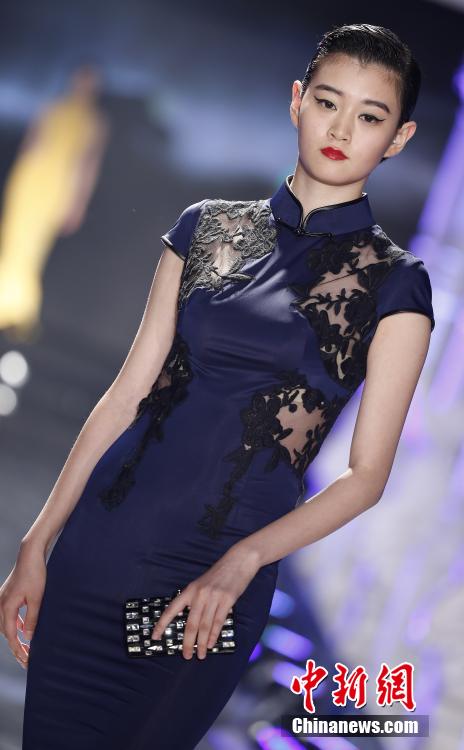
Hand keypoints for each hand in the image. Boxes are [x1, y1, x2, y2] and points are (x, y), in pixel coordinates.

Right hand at [0, 543, 46, 669]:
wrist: (30, 554)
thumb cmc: (35, 574)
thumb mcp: (37, 599)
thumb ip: (32, 619)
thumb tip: (28, 638)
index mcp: (7, 607)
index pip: (11, 635)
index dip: (18, 649)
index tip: (26, 660)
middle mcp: (1, 604)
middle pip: (6, 632)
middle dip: (16, 646)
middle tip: (27, 659)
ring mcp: (2, 599)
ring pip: (6, 624)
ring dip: (15, 636)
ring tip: (26, 647)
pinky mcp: (7, 595)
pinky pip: (9, 614)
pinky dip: (15, 623)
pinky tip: (24, 627)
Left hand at [151, 544, 260, 659]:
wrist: (239, 560)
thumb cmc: (220, 574)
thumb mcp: (202, 584)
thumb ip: (195, 600)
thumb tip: (190, 621)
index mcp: (190, 590)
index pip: (172, 610)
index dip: (162, 624)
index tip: (154, 637)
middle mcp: (199, 594)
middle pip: (190, 624)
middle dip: (187, 642)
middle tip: (186, 655)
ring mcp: (213, 597)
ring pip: (204, 626)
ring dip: (201, 643)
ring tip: (200, 654)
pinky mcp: (227, 600)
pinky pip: (218, 622)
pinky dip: (213, 635)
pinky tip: (211, 643)